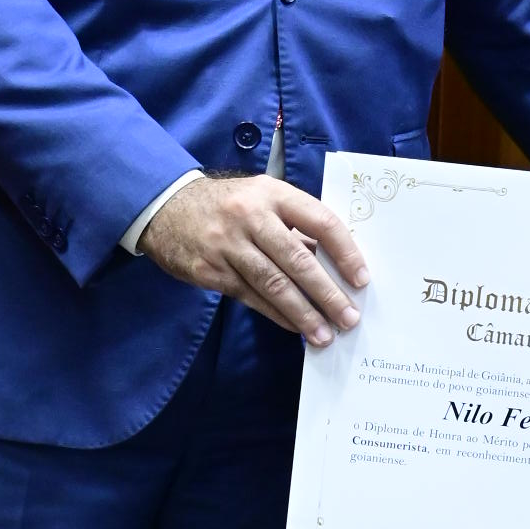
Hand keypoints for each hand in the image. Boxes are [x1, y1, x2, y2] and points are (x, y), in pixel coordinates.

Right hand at [140, 175, 368, 345]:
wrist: (167, 207)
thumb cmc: (230, 205)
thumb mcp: (263, 199)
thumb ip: (296, 225)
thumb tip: (335, 264)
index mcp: (273, 194)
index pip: (320, 221)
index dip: (345, 252)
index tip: (362, 279)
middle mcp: (250, 217)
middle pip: (297, 260)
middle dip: (327, 293)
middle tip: (349, 318)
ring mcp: (227, 245)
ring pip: (273, 284)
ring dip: (303, 313)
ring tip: (325, 334)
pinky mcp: (210, 270)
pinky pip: (251, 297)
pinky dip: (276, 315)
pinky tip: (295, 327)